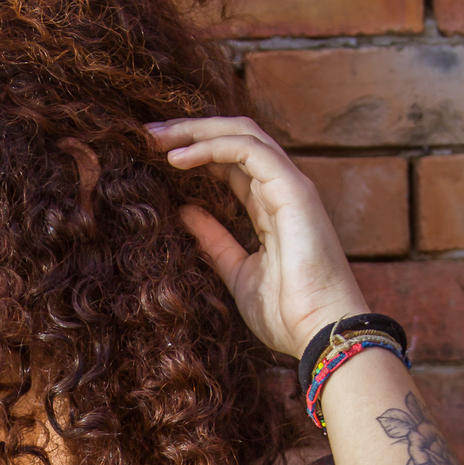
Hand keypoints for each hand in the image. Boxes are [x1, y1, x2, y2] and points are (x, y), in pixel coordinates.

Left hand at [149, 117, 368, 360]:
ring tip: (155, 139)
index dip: (194, 153)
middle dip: (189, 132)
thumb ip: (214, 241)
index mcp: (270, 207)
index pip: (230, 163)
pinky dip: (211, 147)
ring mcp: (289, 185)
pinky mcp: (293, 188)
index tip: (154, 156)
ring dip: (195, 131)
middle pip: (233, 139)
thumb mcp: (237, 273)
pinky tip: (178, 157)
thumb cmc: (286, 312)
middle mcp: (281, 188)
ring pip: (241, 134)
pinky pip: (248, 150)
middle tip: (146, 136)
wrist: (317, 332)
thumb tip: (185, 213)